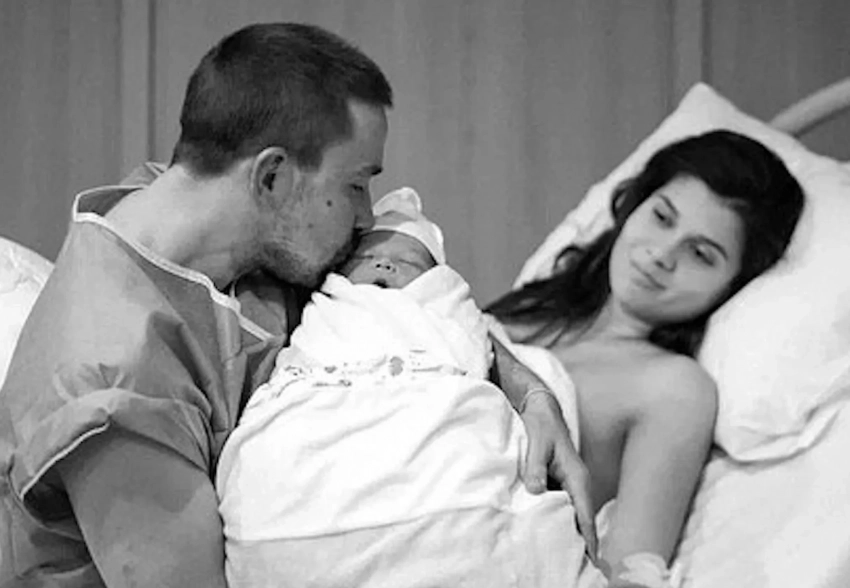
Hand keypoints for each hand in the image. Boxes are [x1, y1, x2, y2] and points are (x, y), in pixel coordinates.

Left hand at [519, 390, 597, 561]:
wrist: (539, 409)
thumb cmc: (541, 425)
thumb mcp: (536, 443)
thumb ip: (535, 466)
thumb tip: (536, 490)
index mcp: (577, 476)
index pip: (584, 514)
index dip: (588, 538)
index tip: (591, 559)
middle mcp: (577, 484)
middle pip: (583, 520)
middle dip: (585, 544)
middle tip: (581, 570)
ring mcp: (569, 485)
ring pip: (574, 516)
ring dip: (573, 535)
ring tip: (570, 561)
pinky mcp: (560, 484)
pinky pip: (564, 508)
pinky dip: (562, 523)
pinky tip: (554, 537)